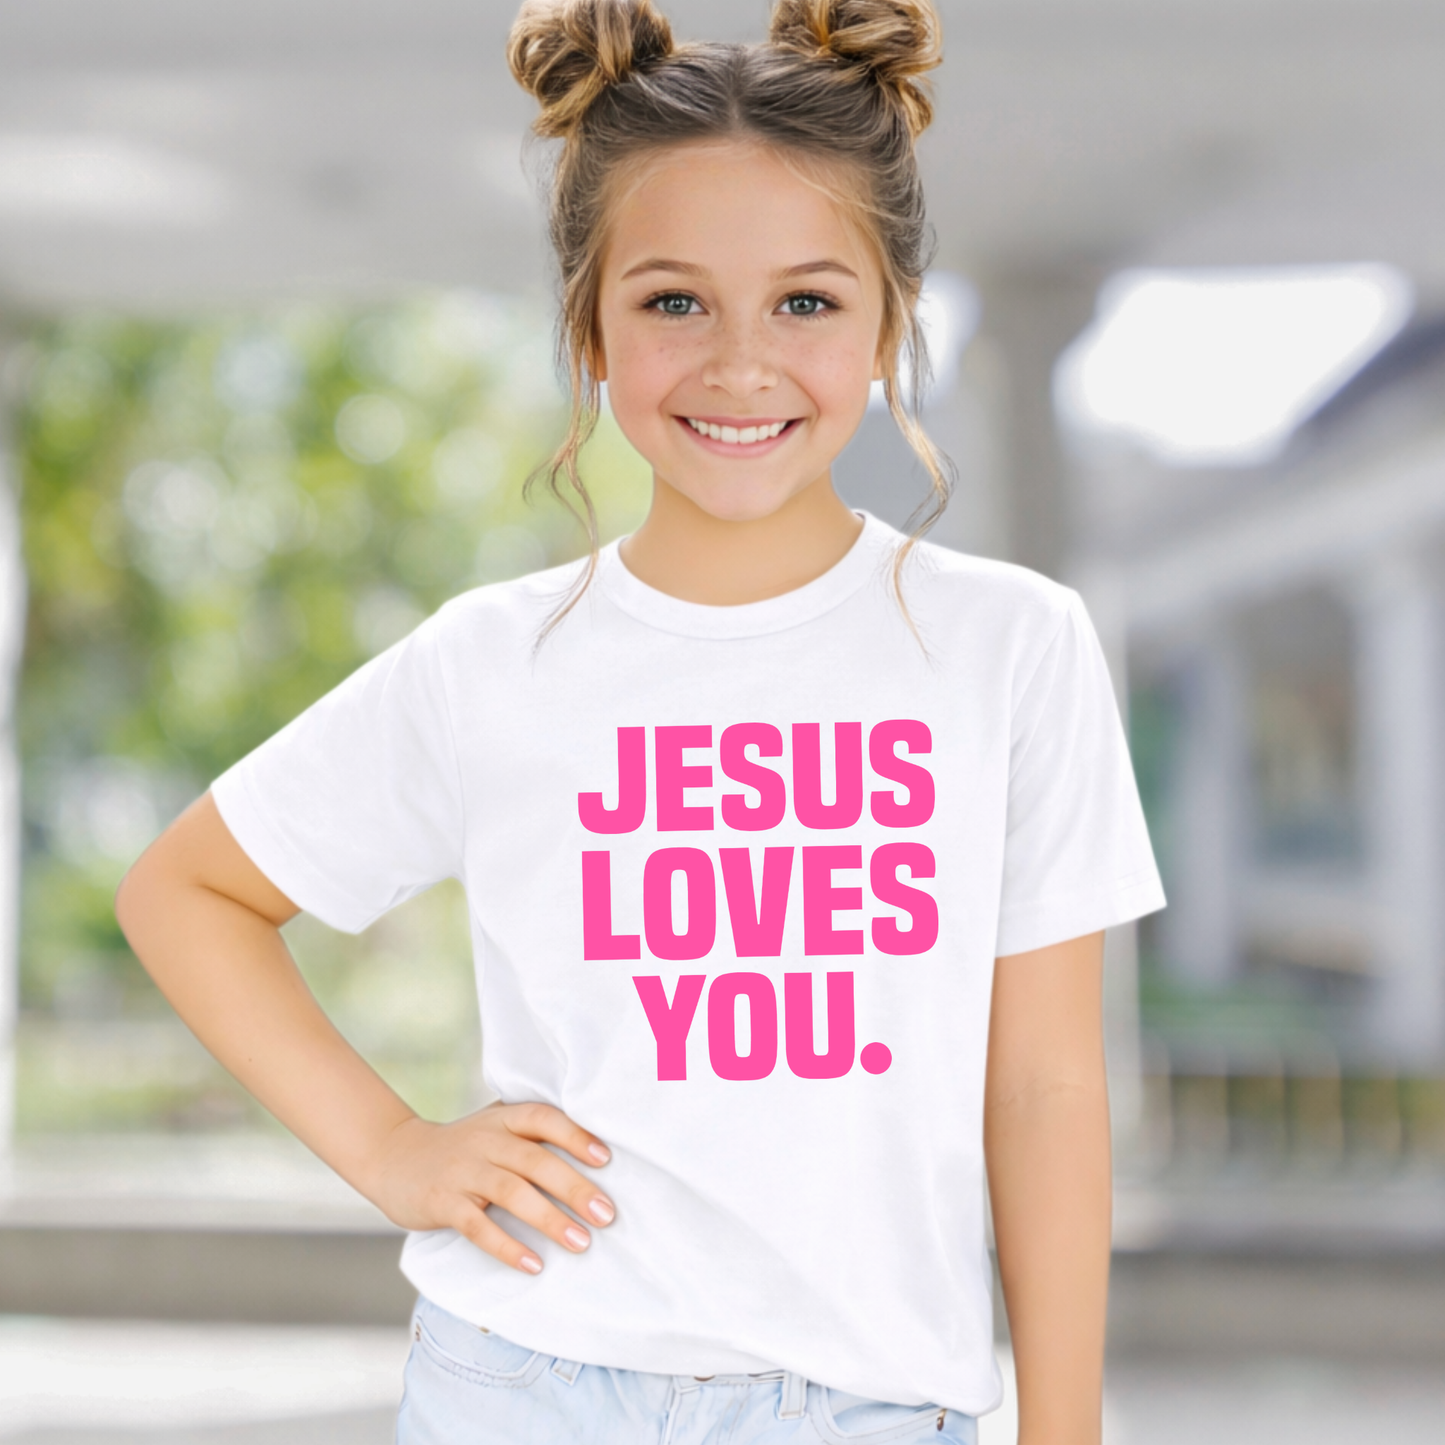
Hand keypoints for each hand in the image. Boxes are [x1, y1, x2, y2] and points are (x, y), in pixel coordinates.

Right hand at [358, 1101, 615, 1273]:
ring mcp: (463, 1171)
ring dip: (548, 1219)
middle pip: (534, 1160)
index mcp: (503, 1119)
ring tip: (580, 1243)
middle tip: (607, 1214)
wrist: (394, 1156)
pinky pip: (478, 1227)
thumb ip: (532, 1135)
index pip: (544, 1118)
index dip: (576, 1136)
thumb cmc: (463, 1147)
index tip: (606, 1159)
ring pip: (511, 1192)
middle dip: (574, 1187)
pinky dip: (507, 1247)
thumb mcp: (494, 1128)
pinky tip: (533, 1264)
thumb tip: (595, 1156)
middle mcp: (485, 1140)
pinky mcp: (443, 1203)